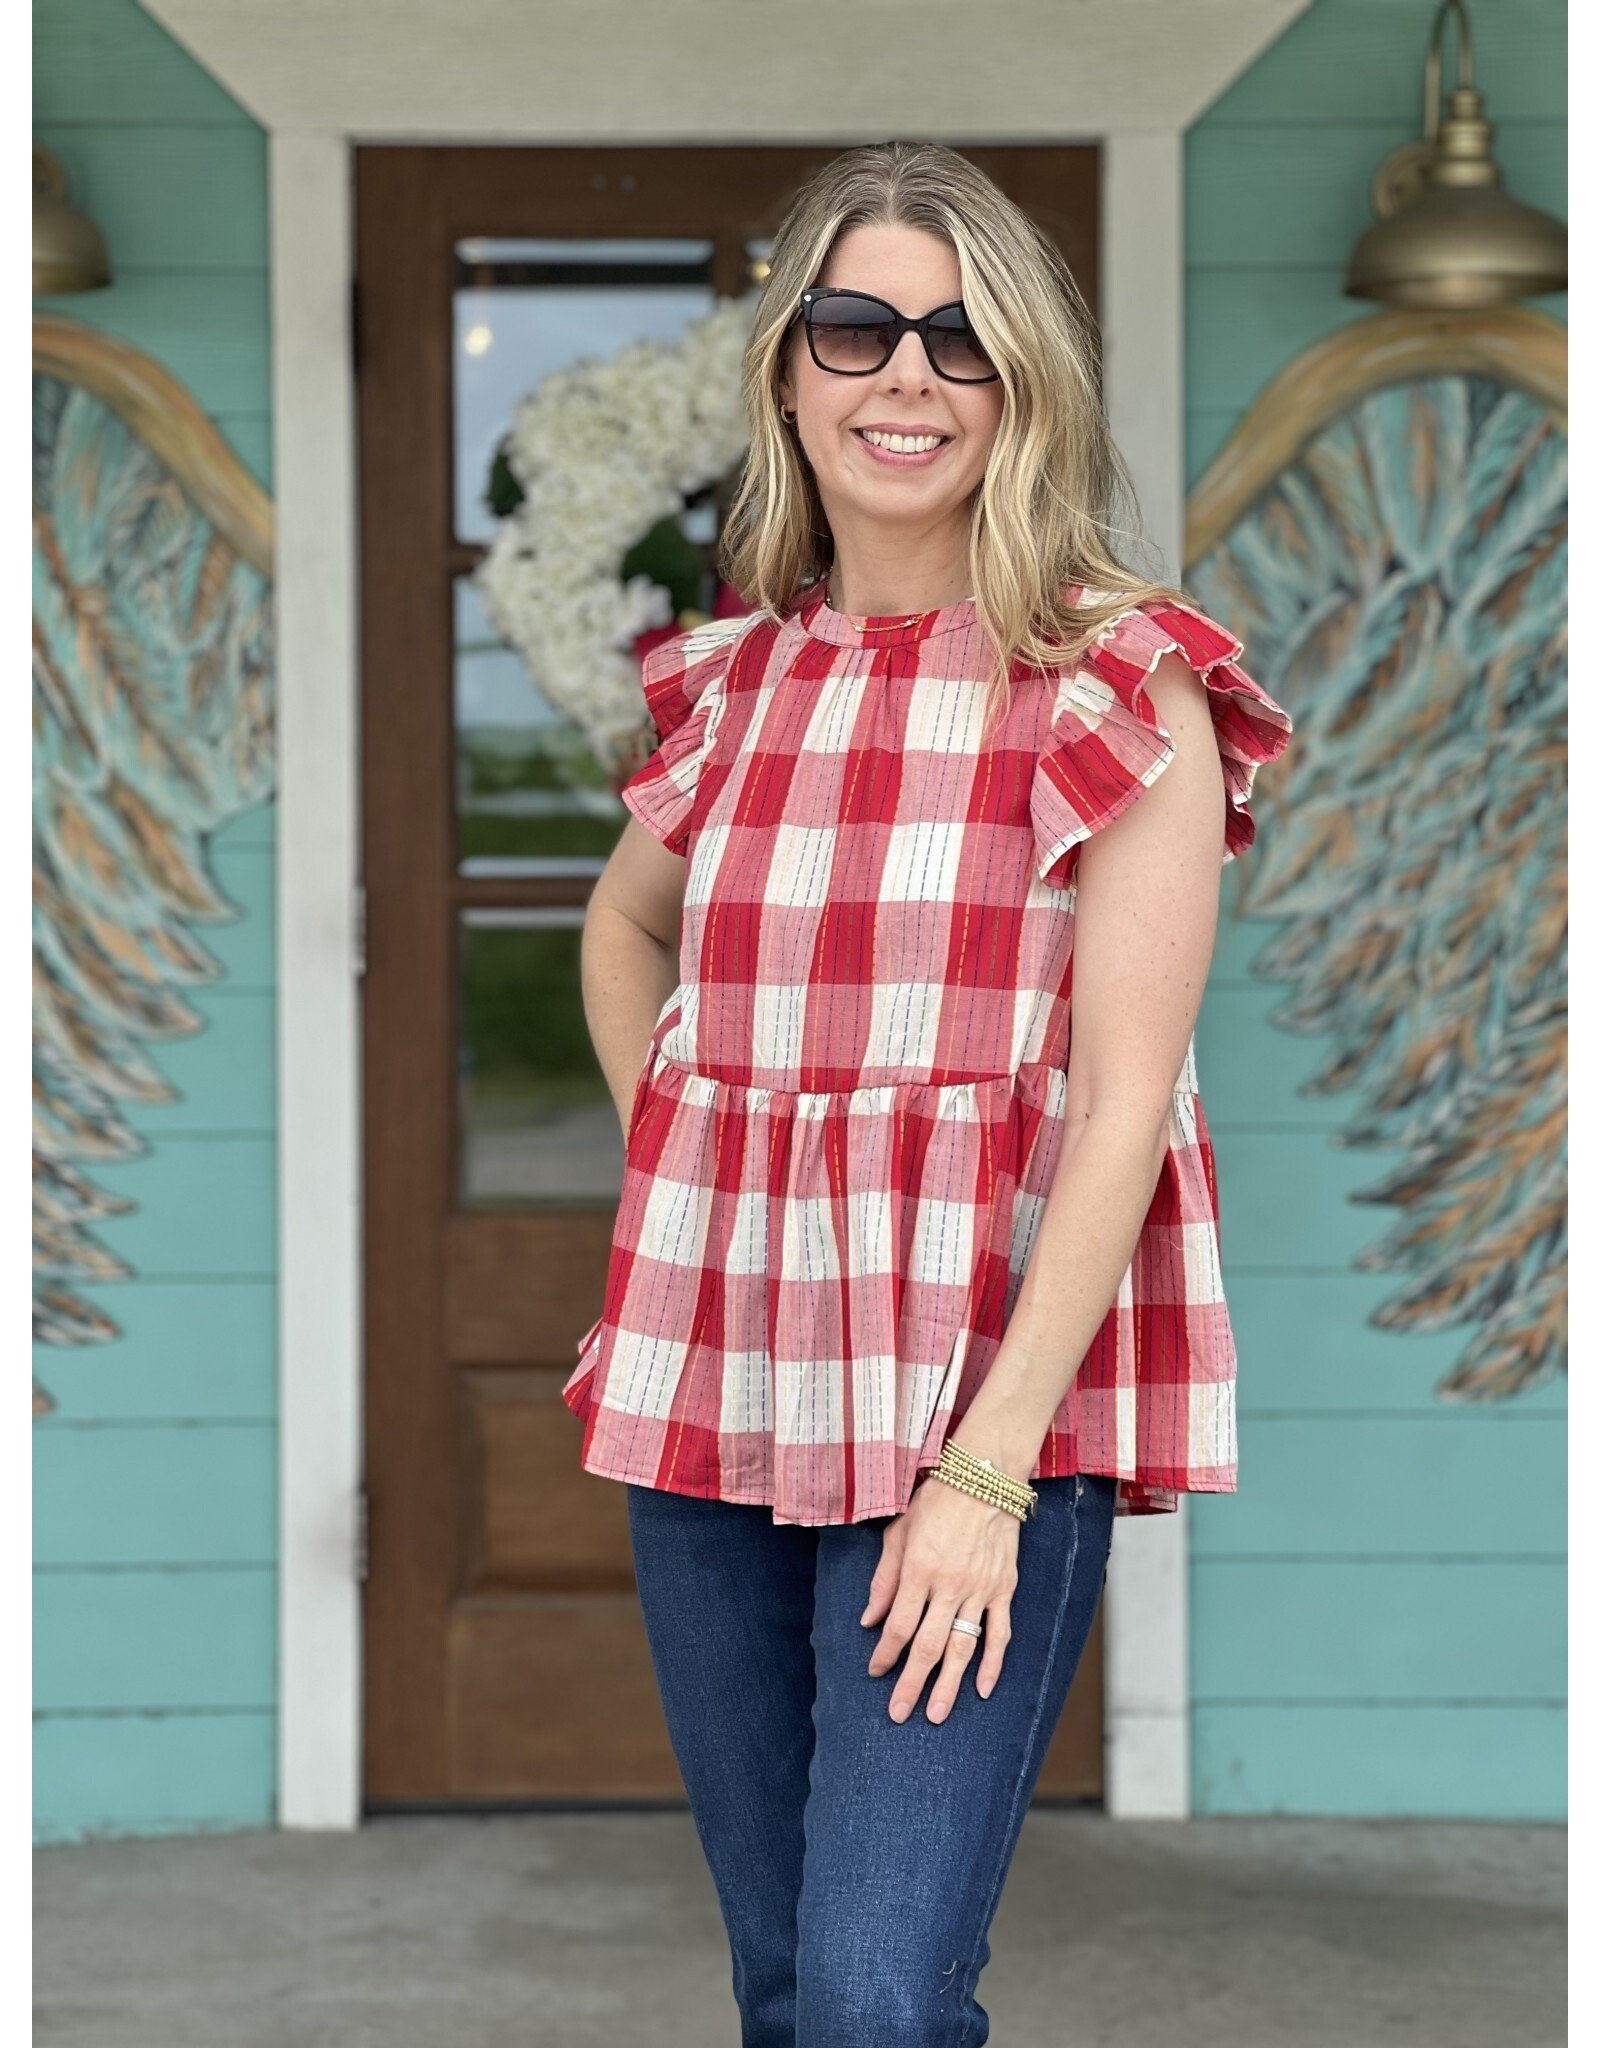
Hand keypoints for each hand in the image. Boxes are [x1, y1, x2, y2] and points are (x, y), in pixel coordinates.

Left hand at [859, 1471, 1021, 1722]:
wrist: (986, 1478)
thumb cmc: (936, 1500)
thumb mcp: (899, 1532)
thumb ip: (884, 1578)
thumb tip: (869, 1619)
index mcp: (919, 1570)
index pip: (899, 1626)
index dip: (885, 1654)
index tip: (875, 1672)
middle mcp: (950, 1585)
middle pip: (928, 1646)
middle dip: (911, 1684)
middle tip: (898, 1714)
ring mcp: (980, 1590)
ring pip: (962, 1648)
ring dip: (949, 1685)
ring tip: (937, 1715)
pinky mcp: (1003, 1589)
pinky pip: (999, 1634)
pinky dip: (992, 1664)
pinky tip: (983, 1689)